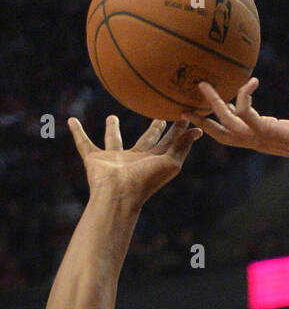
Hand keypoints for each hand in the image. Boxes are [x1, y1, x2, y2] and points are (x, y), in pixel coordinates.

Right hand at [68, 115, 201, 204]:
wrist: (119, 194)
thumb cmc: (146, 180)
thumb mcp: (170, 162)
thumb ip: (181, 146)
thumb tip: (197, 130)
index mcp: (153, 161)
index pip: (167, 142)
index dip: (175, 130)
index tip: (182, 114)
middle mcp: (135, 159)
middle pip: (146, 141)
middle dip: (153, 130)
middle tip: (157, 115)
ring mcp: (114, 160)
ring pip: (113, 141)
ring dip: (112, 129)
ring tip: (112, 116)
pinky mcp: (94, 160)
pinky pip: (84, 144)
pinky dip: (77, 133)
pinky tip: (71, 120)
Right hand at [185, 79, 288, 163]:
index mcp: (263, 137)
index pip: (234, 132)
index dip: (218, 121)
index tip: (205, 109)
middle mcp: (257, 140)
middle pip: (220, 133)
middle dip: (202, 120)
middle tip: (183, 106)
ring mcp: (260, 137)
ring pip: (225, 122)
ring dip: (213, 103)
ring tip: (202, 83)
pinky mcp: (266, 131)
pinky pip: (244, 112)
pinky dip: (244, 95)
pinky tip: (251, 81)